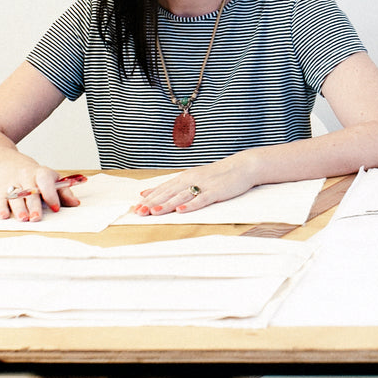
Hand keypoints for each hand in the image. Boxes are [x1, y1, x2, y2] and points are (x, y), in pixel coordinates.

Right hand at [0, 167, 82, 221]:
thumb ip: (64, 192)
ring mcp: (13, 183)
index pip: (45, 181)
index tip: (56, 208)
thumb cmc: (38, 177)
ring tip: (23, 218)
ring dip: (18, 208)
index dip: (51, 194)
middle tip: (37, 217)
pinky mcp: (2, 190)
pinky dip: (1, 207)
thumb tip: (75, 203)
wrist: (13, 166)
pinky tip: (4, 216)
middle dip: (33, 205)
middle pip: (29, 191)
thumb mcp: (53, 180)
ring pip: (15, 195)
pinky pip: (1, 198)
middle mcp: (25, 176)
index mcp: (41, 173)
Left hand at [135, 155, 256, 215]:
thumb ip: (170, 186)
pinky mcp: (216, 192)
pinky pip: (201, 200)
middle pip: (168, 193)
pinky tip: (181, 211)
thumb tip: (147, 192)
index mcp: (184, 177)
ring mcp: (203, 185)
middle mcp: (191, 180)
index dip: (149, 198)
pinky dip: (191, 205)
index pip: (162, 189)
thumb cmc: (216, 174)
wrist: (241, 166)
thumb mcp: (191, 177)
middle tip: (139, 211)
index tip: (135, 207)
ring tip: (154, 212)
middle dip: (153, 203)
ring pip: (182, 196)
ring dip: (167, 204)